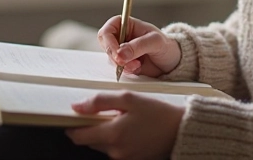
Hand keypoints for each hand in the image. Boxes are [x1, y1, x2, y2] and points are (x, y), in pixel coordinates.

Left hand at [66, 91, 183, 159]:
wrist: (180, 131)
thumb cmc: (157, 113)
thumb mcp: (128, 99)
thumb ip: (100, 101)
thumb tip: (77, 107)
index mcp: (112, 134)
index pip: (78, 136)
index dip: (73, 126)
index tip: (76, 116)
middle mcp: (115, 151)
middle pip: (89, 141)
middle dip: (92, 127)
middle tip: (107, 113)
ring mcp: (123, 158)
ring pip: (102, 146)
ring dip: (104, 134)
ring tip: (122, 120)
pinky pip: (115, 150)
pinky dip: (116, 140)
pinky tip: (129, 130)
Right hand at [98, 16, 180, 76]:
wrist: (172, 61)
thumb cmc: (165, 45)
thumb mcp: (155, 42)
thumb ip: (138, 46)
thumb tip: (120, 54)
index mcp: (125, 24)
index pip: (106, 32)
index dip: (109, 44)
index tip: (118, 55)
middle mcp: (120, 37)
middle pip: (106, 47)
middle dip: (116, 57)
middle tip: (128, 63)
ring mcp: (120, 51)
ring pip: (110, 59)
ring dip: (123, 65)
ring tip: (138, 65)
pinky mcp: (123, 64)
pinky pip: (117, 69)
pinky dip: (126, 71)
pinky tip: (138, 68)